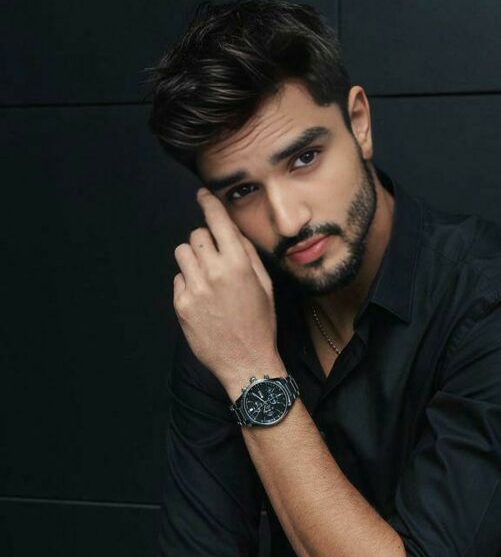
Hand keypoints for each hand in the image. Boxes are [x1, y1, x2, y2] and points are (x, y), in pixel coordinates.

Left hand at [173, 187, 281, 389]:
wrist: (246, 361)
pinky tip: (203, 300)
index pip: (217, 222)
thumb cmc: (260, 323)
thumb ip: (247, 255)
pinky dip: (188, 283)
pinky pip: (178, 279)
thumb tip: (233, 233)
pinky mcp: (181, 305)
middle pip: (196, 235)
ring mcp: (194, 289)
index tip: (202, 195)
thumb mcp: (265, 286)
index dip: (208, 204)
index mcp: (237, 265)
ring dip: (193, 259)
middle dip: (205, 241)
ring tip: (207, 277)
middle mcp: (213, 273)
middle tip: (216, 258)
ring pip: (183, 253)